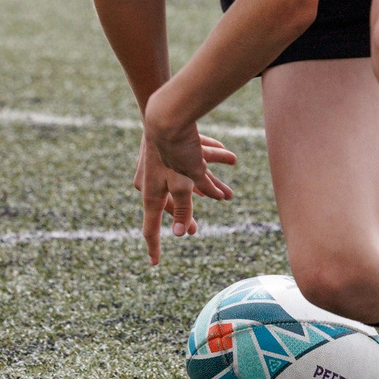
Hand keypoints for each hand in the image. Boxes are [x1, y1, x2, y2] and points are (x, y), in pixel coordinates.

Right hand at [135, 91, 236, 262]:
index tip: (154, 263)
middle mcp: (152, 182)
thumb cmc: (172, 151)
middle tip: (196, 228)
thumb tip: (182, 233)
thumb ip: (183, 207)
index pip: (151, 226)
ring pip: (184, 182)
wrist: (166, 115)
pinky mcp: (168, 151)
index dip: (154, 246)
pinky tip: (225, 160)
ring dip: (208, 187)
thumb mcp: (181, 183)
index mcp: (151, 194)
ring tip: (228, 195)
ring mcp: (159, 167)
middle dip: (189, 213)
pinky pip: (188, 165)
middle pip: (172, 204)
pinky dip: (205, 168)